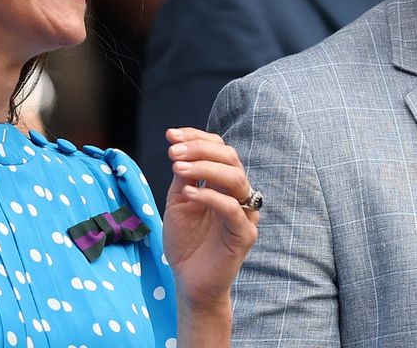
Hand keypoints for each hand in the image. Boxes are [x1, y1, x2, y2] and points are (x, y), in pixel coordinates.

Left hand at [162, 127, 258, 312]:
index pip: (218, 149)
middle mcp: (239, 194)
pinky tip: (190, 193)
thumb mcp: (178, 202)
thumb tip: (179, 148)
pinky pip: (232, 209)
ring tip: (178, 167)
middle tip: (173, 152)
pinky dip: (211, 196)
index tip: (171, 135)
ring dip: (205, 168)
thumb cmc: (185, 242)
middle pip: (230, 158)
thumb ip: (183, 177)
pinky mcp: (245, 234)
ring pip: (235, 178)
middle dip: (200, 149)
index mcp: (224, 183)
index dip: (196, 138)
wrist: (189, 281)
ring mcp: (245, 213)